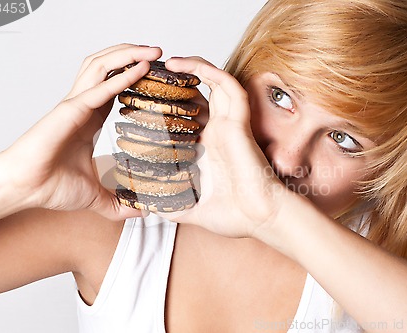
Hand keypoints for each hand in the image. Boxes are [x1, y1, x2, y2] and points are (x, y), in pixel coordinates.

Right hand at [0, 44, 161, 219]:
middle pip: (110, 67)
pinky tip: (141, 68)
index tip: (160, 76)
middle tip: (162, 53)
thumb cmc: (52, 186)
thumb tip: (141, 212)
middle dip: (135, 54)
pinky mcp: (71, 110)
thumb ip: (119, 203)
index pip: (116, 86)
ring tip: (154, 51)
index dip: (137, 76)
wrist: (26, 188)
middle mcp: (84, 105)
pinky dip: (122, 76)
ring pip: (103, 66)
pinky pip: (100, 87)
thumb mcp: (96, 196)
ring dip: (129, 54)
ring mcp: (76, 104)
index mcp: (90, 117)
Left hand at [158, 57, 288, 237]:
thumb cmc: (235, 215)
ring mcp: (229, 125)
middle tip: (154, 72)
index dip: (170, 103)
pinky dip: (209, 72)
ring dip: (192, 67)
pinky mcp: (240, 122)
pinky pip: (228, 87)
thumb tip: (149, 207)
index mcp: (207, 148)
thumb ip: (170, 205)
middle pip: (200, 94)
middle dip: (179, 80)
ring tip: (167, 62)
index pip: (187, 116)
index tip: (144, 99)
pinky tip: (185, 65)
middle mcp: (218, 132)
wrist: (261, 219)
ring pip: (214, 83)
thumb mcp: (190, 209)